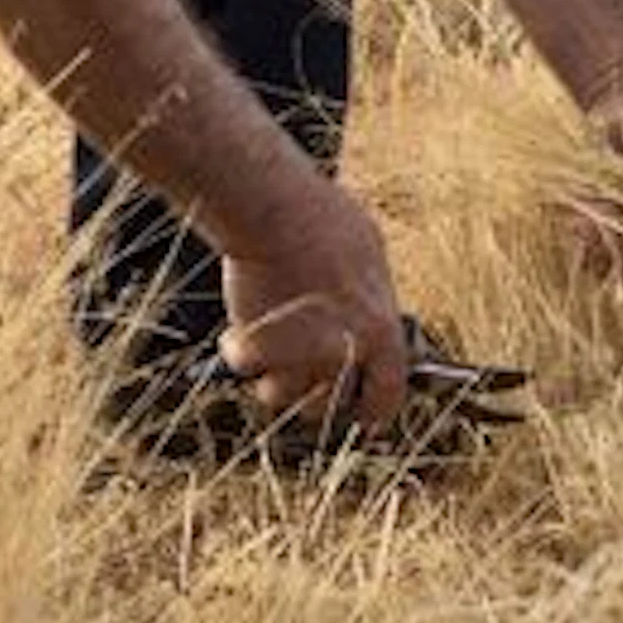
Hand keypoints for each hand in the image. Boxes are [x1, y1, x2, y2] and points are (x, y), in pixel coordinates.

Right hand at [218, 181, 411, 431]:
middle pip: (324, 409)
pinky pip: (242, 366)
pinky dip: (237, 349)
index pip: (386, 399)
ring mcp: (294, 357)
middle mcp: (341, 356)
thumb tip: (372, 313)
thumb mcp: (370, 252)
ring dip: (272, 378)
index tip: (359, 406)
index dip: (371, 407)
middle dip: (312, 397)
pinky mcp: (254, 349)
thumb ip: (373, 296)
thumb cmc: (326, 221)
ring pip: (278, 396)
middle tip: (302, 372)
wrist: (275, 212)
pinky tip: (240, 323)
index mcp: (381, 334)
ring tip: (269, 348)